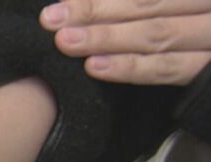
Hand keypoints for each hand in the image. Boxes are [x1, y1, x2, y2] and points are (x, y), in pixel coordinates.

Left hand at [40, 0, 210, 84]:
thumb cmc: (200, 24)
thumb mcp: (178, 8)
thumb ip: (144, 4)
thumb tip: (86, 0)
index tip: (64, 2)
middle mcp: (208, 7)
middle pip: (148, 4)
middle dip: (96, 11)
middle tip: (52, 19)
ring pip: (157, 34)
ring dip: (107, 38)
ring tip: (67, 41)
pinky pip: (170, 69)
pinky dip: (132, 67)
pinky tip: (97, 66)